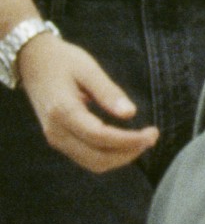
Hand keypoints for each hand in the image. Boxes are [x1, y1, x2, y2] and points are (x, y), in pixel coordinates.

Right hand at [19, 33, 158, 172]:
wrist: (32, 61)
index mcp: (63, 112)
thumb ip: (108, 92)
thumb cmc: (62, 61)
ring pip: (91, 162)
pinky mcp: (59, 138)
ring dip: (119, 157)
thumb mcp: (88, 69)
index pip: (100, 136)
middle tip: (153, 136)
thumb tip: (131, 113)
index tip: (153, 133)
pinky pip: (85, 156)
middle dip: (128, 153)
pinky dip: (108, 154)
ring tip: (143, 140)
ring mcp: (55, 138)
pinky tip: (125, 141)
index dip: (129, 140)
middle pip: (96, 158)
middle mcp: (56, 132)